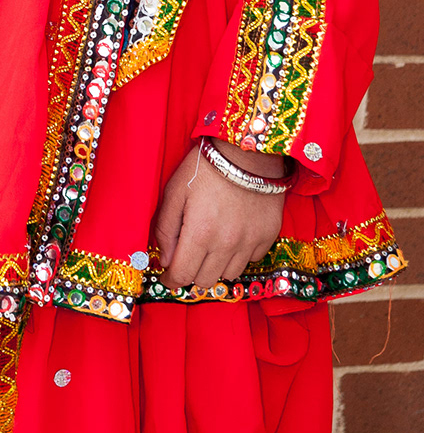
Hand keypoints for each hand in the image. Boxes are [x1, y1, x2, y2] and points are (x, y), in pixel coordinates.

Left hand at [154, 140, 287, 291]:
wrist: (248, 151)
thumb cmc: (205, 168)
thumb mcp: (174, 192)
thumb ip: (165, 229)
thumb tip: (165, 260)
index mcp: (200, 233)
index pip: (182, 276)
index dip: (171, 280)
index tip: (167, 276)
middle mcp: (226, 244)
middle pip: (205, 281)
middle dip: (192, 272)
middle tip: (188, 256)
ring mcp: (250, 242)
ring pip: (228, 275)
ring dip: (215, 265)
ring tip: (211, 243)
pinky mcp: (268, 237)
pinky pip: (250, 260)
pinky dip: (238, 254)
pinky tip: (232, 234)